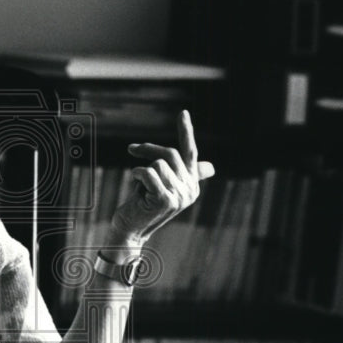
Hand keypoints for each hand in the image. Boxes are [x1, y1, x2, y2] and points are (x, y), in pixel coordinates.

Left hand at [108, 109, 214, 246]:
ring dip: (142, 170)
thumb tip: (211, 168)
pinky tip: (135, 187)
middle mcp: (190, 190)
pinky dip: (136, 175)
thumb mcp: (165, 186)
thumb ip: (183, 174)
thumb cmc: (144, 205)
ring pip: (157, 164)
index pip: (191, 152)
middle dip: (148, 148)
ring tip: (140, 186)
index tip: (183, 112)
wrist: (131, 230)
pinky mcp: (165, 200)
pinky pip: (148, 173)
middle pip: (170, 154)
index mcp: (192, 183)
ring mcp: (180, 196)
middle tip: (131, 149)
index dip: (186, 131)